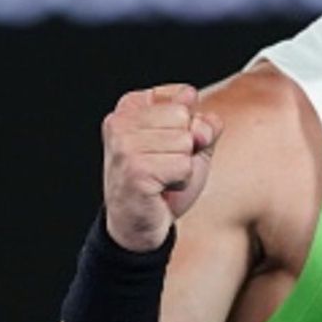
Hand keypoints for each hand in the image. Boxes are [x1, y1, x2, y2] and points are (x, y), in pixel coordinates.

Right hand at [101, 84, 223, 251]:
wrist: (141, 226)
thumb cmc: (165, 181)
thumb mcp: (191, 145)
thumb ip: (201, 120)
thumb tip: (194, 110)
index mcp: (131, 105)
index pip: (186, 95)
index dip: (190, 126)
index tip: (168, 145)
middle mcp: (120, 121)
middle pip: (185, 117)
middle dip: (187, 147)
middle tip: (165, 166)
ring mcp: (124, 146)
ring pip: (186, 142)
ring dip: (184, 166)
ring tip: (162, 178)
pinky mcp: (135, 170)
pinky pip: (184, 166)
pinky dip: (181, 182)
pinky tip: (161, 189)